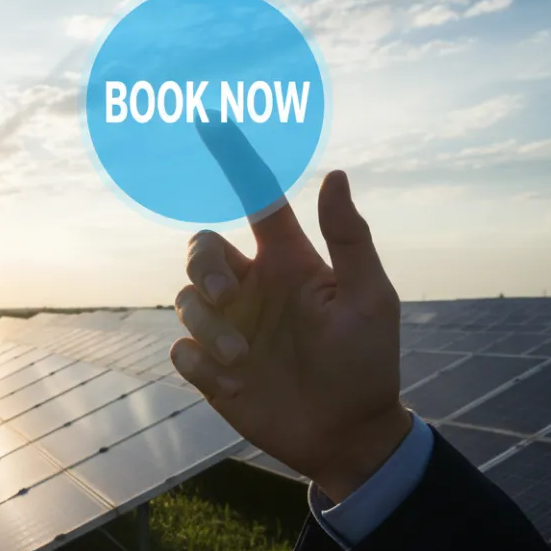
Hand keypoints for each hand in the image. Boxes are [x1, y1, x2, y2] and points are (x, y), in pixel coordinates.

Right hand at [170, 127, 408, 503]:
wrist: (347, 434)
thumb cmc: (366, 361)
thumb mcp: (370, 299)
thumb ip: (350, 239)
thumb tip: (335, 173)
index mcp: (288, 261)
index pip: (255, 198)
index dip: (234, 157)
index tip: (209, 117)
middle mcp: (251, 286)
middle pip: (199, 247)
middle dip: (203, 264)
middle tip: (227, 295)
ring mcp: (227, 325)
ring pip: (183, 298)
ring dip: (208, 325)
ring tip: (243, 358)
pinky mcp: (210, 367)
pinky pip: (180, 349)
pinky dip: (198, 359)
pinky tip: (230, 379)